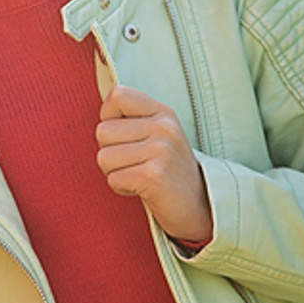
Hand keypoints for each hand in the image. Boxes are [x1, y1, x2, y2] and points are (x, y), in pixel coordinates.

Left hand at [96, 85, 212, 244]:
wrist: (201, 207)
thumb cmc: (168, 170)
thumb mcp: (158, 134)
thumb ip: (133, 118)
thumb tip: (102, 109)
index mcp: (163, 112)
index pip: (117, 95)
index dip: (109, 117)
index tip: (124, 135)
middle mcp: (163, 127)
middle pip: (102, 131)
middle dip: (110, 152)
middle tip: (136, 163)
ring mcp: (160, 150)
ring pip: (103, 157)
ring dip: (115, 172)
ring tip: (140, 175)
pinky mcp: (153, 175)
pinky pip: (113, 178)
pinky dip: (122, 187)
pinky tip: (143, 188)